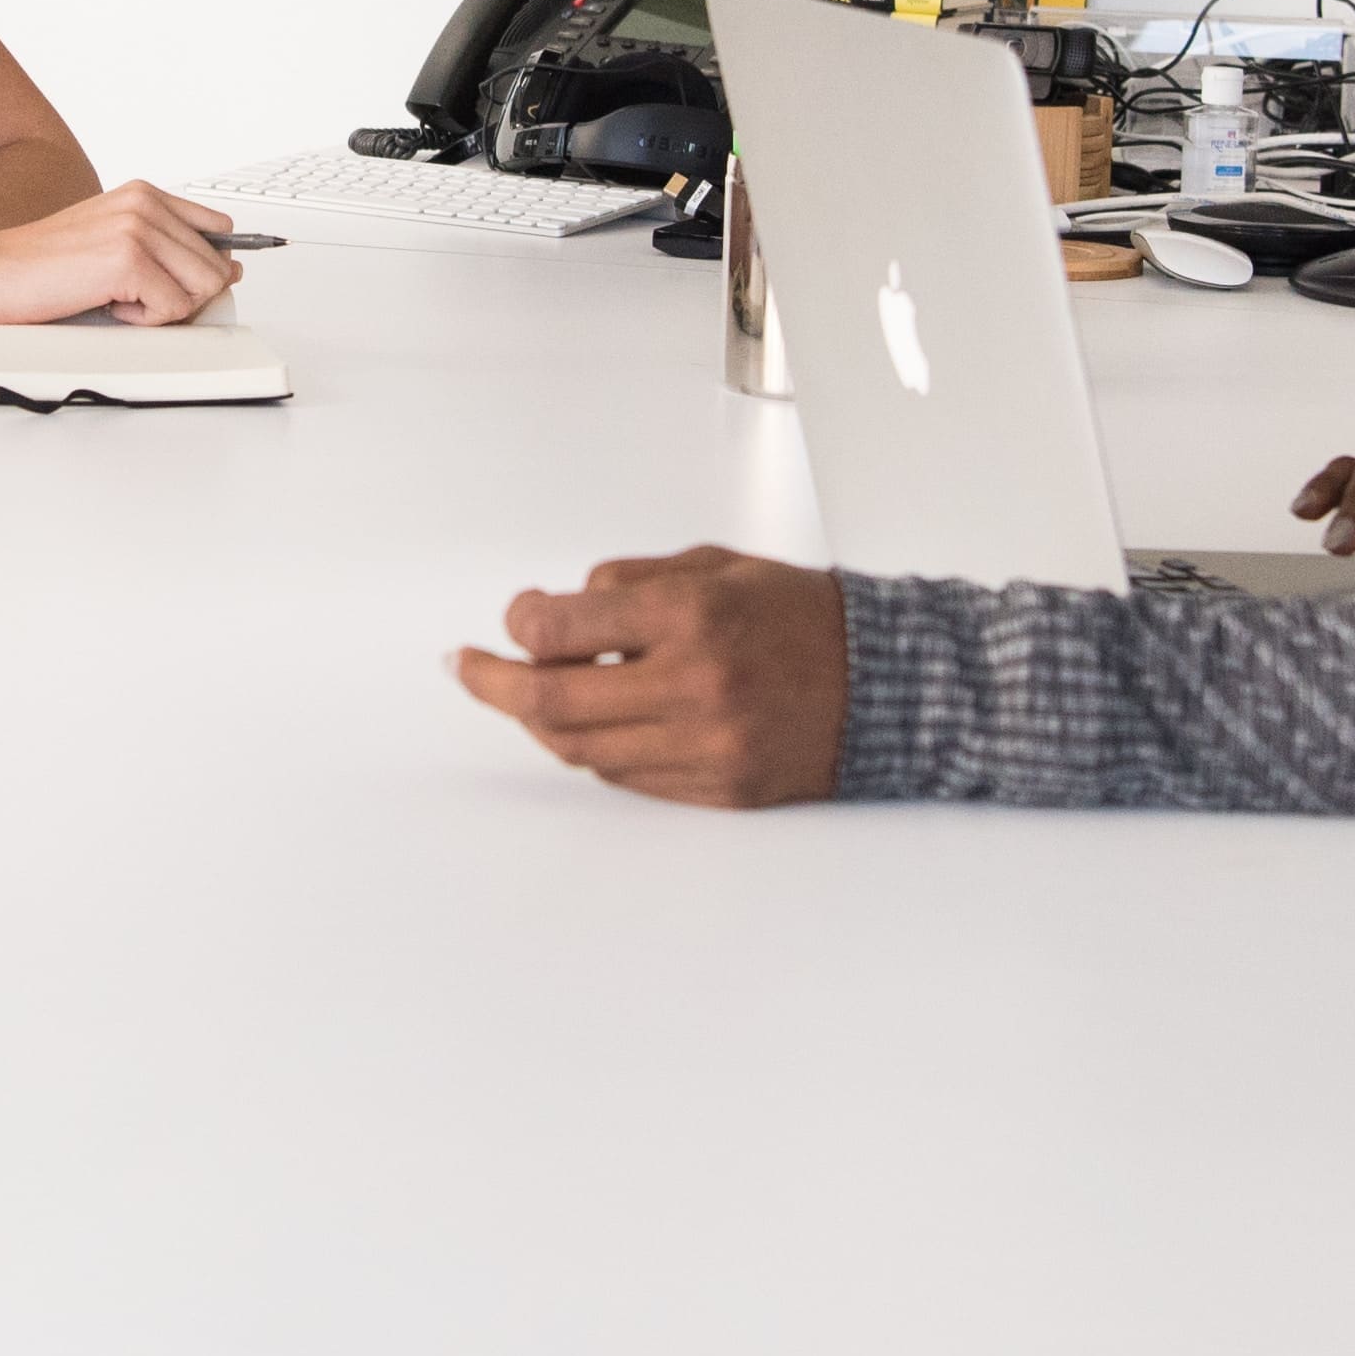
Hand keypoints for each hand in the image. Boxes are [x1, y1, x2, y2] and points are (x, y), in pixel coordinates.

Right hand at [0, 183, 244, 327]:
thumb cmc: (42, 264)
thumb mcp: (111, 241)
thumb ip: (165, 247)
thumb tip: (229, 269)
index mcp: (144, 193)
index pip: (218, 229)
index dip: (207, 265)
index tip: (188, 284)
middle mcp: (145, 203)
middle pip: (216, 266)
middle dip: (184, 294)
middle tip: (136, 298)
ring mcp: (138, 229)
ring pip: (202, 288)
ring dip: (165, 307)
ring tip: (120, 298)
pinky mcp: (128, 261)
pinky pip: (174, 309)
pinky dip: (144, 320)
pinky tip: (107, 305)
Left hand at [453, 546, 847, 807]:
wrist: (888, 683)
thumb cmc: (804, 615)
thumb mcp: (715, 565)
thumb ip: (630, 585)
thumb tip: (553, 614)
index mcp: (693, 616)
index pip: (563, 628)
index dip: (521, 622)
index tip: (516, 615)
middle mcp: (695, 685)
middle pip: (553, 703)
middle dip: (493, 684)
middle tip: (466, 668)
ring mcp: (707, 746)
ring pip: (582, 749)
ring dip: (541, 721)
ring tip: (528, 694)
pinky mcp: (719, 789)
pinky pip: (627, 777)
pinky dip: (596, 749)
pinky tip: (591, 721)